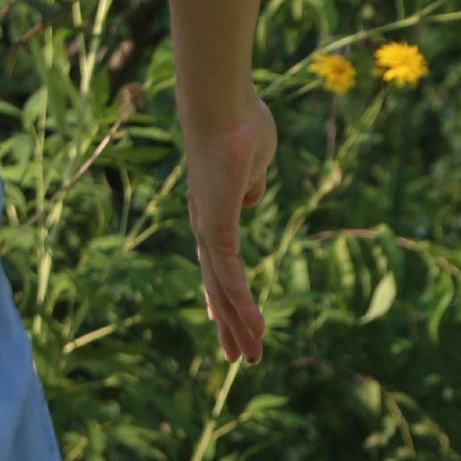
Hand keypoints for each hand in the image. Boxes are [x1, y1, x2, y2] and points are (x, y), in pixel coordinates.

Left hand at [182, 89, 275, 362]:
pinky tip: (256, 328)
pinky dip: (243, 305)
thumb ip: (252, 183)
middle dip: (228, 324)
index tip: (227, 320)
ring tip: (253, 357)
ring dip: (239, 326)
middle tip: (238, 356)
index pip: (215, 262)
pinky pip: (232, 277)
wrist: (221, 103)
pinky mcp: (217, 230)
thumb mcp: (255, 161)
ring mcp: (208, 229)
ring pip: (223, 290)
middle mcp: (204, 225)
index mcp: (212, 209)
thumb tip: (249, 195)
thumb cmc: (240, 121)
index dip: (223, 294)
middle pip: (215, 286)